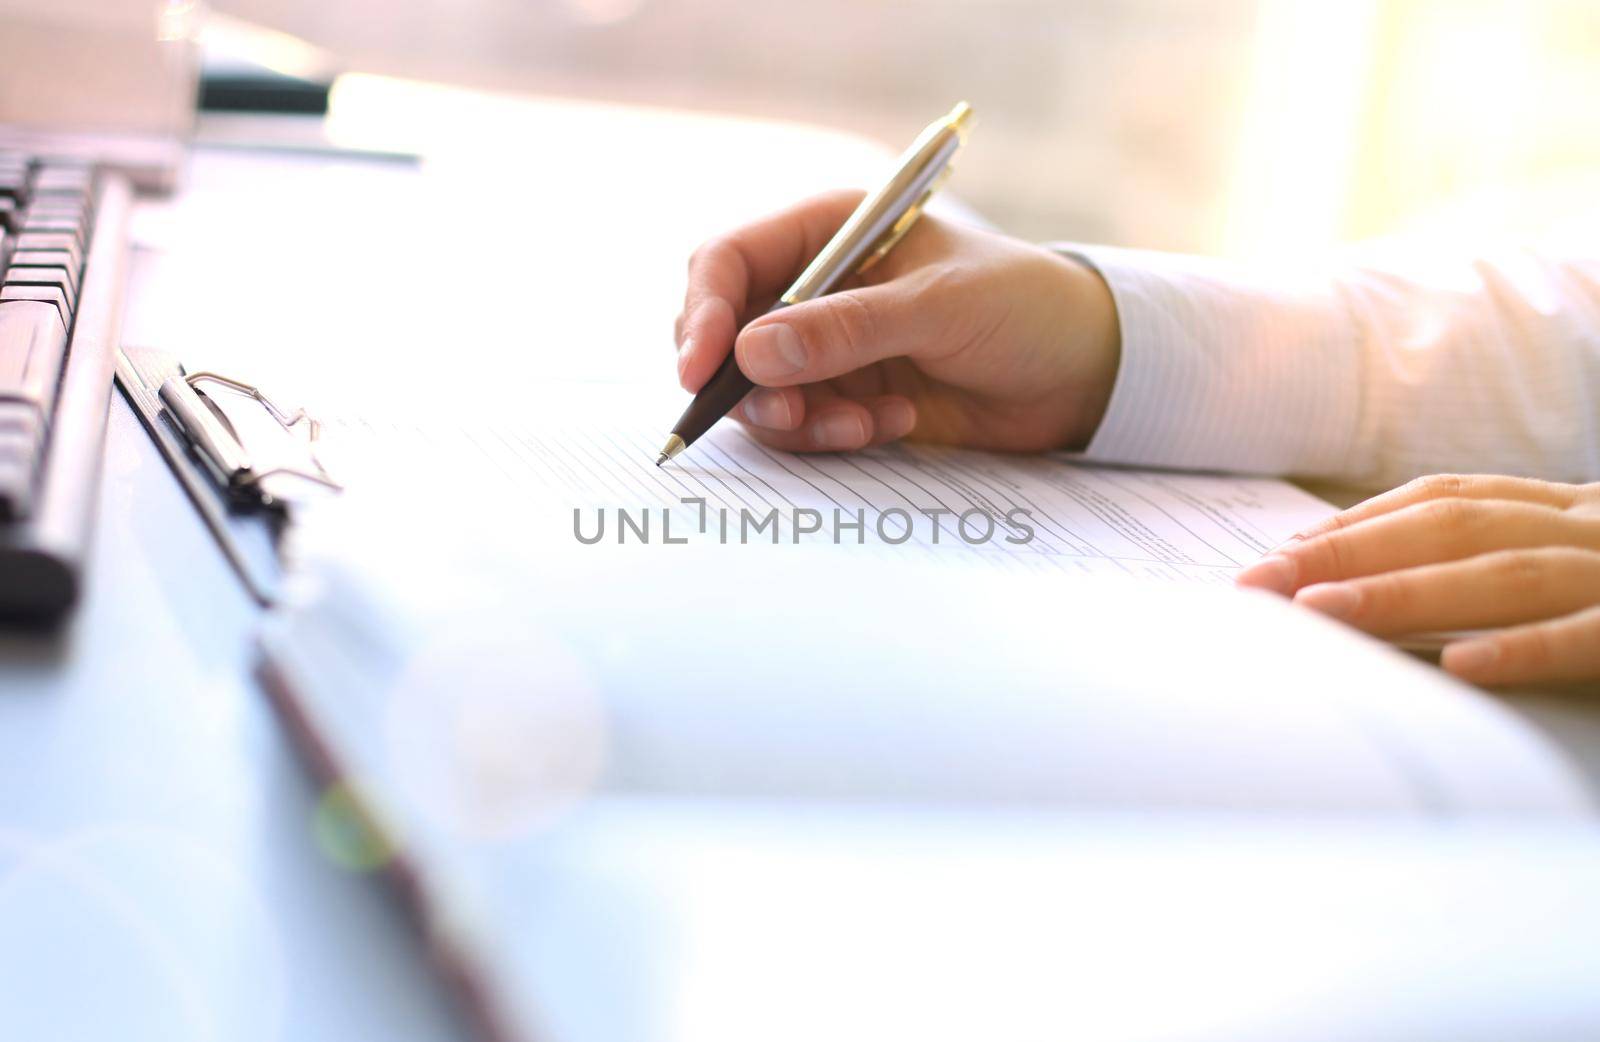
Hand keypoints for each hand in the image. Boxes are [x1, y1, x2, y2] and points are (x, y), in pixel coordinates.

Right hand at [674, 190, 1120, 452]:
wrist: (1083, 372)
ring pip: (760, 391)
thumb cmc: (1024, 309)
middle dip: (748, 382)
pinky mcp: (846, 397)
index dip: (703, 313)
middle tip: (791, 416)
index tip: (701, 370)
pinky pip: (803, 426)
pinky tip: (894, 424)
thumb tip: (752, 353)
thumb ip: (847, 330)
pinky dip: (834, 435)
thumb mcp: (939, 309)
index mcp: (829, 230)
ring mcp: (827, 346)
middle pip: (727, 333)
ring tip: (864, 423)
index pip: (729, 262)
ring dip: (800, 418)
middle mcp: (815, 285)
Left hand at [1236, 475, 1599, 687]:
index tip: (1272, 561)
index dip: (1353, 528)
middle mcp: (1588, 528)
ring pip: (1506, 574)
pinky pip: (1588, 636)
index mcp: (1560, 511)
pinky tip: (1462, 667)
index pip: (1439, 504)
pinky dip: (1524, 648)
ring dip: (1407, 591)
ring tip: (1320, 612)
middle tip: (1261, 585)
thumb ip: (1489, 571)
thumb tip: (1358, 598)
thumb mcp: (1569, 570)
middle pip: (1453, 529)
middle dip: (1348, 553)